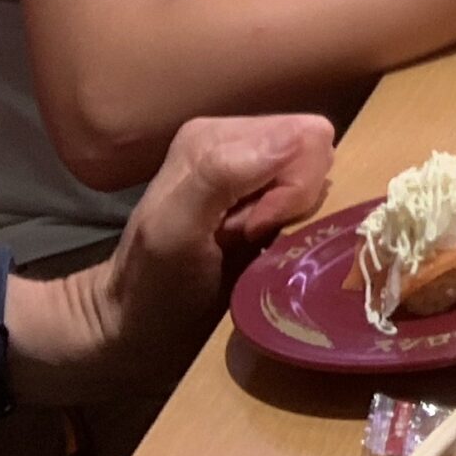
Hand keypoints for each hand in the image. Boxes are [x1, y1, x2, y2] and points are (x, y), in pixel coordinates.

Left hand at [36, 114, 334, 396]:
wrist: (137, 322)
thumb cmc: (154, 284)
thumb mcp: (175, 230)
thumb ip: (224, 173)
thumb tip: (299, 136)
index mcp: (217, 134)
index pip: (307, 138)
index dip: (291, 190)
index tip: (252, 228)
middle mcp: (238, 137)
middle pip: (316, 152)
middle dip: (291, 201)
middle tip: (247, 235)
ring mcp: (253, 162)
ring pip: (318, 173)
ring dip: (290, 215)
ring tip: (246, 240)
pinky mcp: (266, 187)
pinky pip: (311, 190)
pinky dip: (292, 221)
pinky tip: (256, 241)